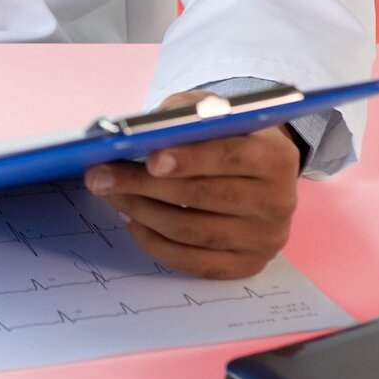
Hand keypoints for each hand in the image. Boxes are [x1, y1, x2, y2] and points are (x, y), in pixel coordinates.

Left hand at [84, 92, 301, 279]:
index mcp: (276, 157)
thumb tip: (139, 133)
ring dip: (141, 212)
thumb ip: (184, 115)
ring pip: (191, 231)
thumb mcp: (211, 113)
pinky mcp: (246, 265)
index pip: (230, 157)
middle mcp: (278, 202)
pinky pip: (192, 261)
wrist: (259, 172)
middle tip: (100, 176)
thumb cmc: (226, 135)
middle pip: (203, 197)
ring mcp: (264, 240)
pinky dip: (154, 242)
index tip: (149, 159)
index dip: (190, 158)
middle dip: (144, 185)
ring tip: (109, 194)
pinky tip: (131, 220)